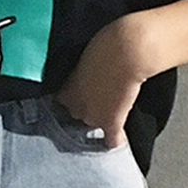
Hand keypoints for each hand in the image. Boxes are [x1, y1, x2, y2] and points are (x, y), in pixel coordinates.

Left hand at [53, 16, 149, 149]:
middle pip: (78, 115)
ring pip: (95, 124)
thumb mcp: (83, 59)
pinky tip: (120, 137)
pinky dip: (116, 139)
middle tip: (103, 94)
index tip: (81, 94)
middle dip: (89, 107)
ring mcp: (92, 118)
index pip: (62, 103)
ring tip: (117, 103)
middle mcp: (74, 107)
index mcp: (65, 90)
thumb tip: (87, 76)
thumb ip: (80, 73)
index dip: (74, 98)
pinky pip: (112, 140)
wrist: (125, 52)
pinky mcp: (111, 123)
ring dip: (103, 118)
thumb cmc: (106, 47)